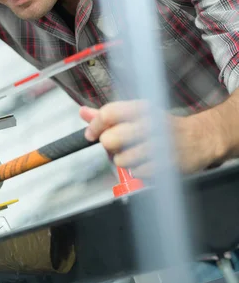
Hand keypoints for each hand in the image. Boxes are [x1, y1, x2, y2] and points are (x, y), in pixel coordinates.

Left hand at [80, 101, 225, 176]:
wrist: (199, 139)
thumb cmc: (163, 126)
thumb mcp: (138, 114)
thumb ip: (110, 115)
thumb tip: (83, 112)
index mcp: (141, 108)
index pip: (108, 113)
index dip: (95, 125)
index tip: (91, 135)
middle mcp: (150, 124)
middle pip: (110, 139)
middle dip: (110, 146)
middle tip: (119, 146)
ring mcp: (160, 145)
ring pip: (121, 159)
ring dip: (124, 161)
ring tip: (135, 156)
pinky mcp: (167, 164)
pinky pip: (137, 173)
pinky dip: (138, 171)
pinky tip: (147, 163)